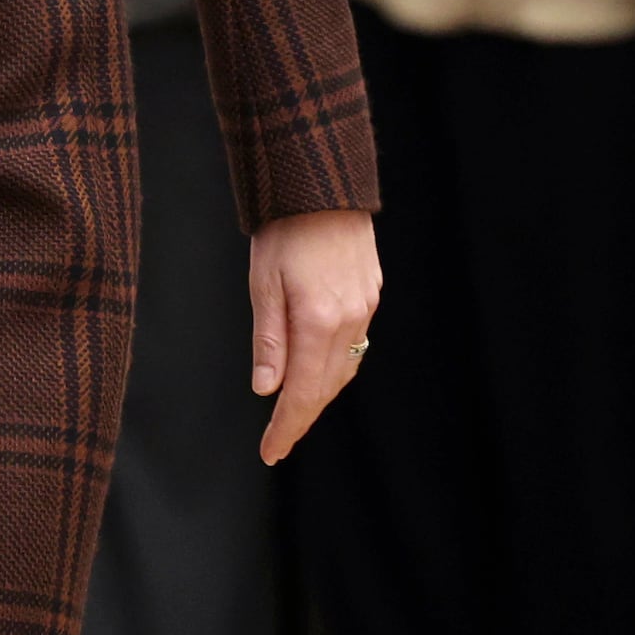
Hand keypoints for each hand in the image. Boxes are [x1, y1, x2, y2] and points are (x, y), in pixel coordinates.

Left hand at [250, 208, 380, 464]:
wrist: (321, 183)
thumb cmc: (284, 228)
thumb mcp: (263, 282)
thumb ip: (268, 340)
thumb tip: (267, 390)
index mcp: (319, 322)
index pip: (303, 394)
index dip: (286, 428)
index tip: (270, 452)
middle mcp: (350, 320)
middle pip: (326, 387)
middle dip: (302, 416)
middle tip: (278, 439)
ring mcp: (365, 306)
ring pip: (344, 368)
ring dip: (319, 392)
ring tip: (294, 410)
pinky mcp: (371, 292)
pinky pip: (355, 343)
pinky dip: (334, 364)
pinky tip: (318, 366)